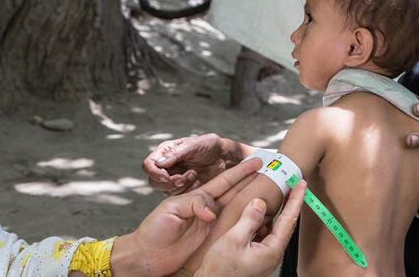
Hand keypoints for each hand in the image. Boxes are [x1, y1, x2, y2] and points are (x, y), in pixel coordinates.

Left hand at [112, 158, 261, 276]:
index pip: (224, 181)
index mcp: (198, 197)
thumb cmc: (154, 230)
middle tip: (272, 173)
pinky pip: (233, 230)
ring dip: (253, 201)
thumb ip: (193, 205)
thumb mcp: (171, 210)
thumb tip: (213, 213)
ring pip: (238, 210)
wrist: (147, 256)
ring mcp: (211, 225)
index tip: (257, 162)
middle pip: (236, 192)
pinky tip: (258, 221)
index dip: (241, 171)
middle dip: (253, 182)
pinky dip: (246, 224)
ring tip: (271, 194)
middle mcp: (207, 209)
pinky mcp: (212, 241)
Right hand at [142, 133, 240, 194]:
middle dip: (167, 182)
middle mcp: (166, 166)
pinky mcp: (183, 188)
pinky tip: (197, 182)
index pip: (148, 165)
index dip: (154, 172)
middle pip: (153, 181)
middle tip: (182, 178)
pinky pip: (178, 196)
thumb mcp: (194, 145)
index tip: (166, 176)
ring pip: (165, 190)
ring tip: (194, 176)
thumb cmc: (210, 146)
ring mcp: (174, 177)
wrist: (224, 157)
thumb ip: (177, 153)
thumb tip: (159, 163)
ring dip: (179, 186)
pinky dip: (187, 191)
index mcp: (165, 152)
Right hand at [195, 180, 306, 276]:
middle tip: (294, 184)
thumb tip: (260, 203)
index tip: (301, 183)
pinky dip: (263, 220)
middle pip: (285, 223)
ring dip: (276, 211)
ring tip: (277, 194)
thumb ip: (249, 219)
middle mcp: (272, 254)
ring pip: (273, 227)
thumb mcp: (234, 239)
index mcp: (272, 250)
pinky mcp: (255, 256)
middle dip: (290, 202)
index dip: (296, 199)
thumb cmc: (221, 270)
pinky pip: (263, 233)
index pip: (289, 219)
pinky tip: (257, 213)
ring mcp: (264, 256)